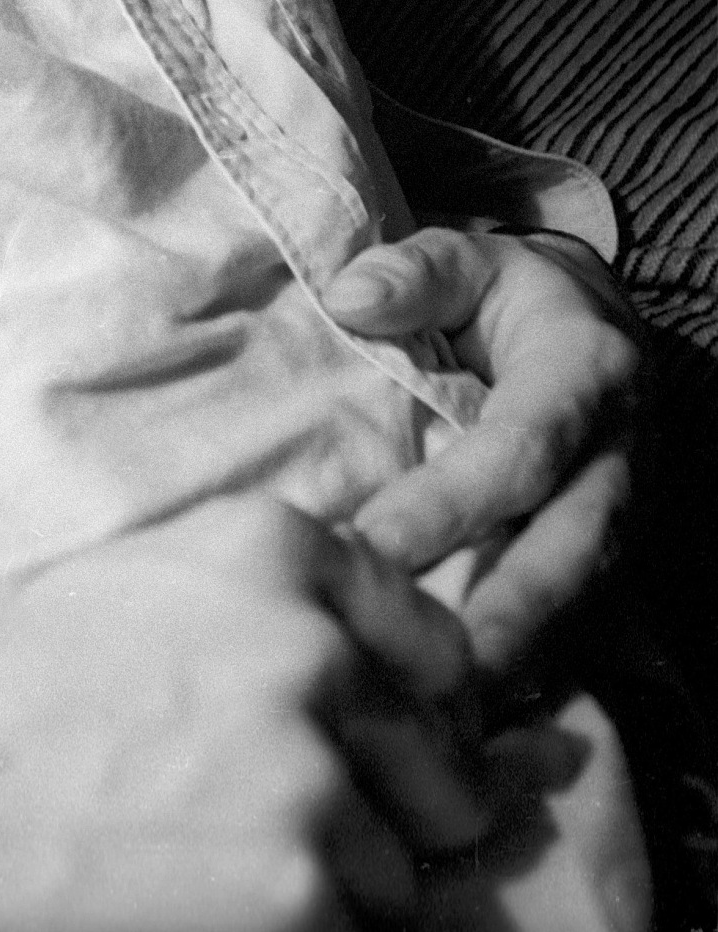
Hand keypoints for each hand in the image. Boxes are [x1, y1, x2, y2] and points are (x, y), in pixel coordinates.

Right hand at [0, 498, 488, 931]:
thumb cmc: (19, 681)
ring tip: (232, 867)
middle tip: (299, 827)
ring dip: (347, 886)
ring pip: (406, 866)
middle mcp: (316, 647)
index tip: (373, 742)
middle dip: (396, 808)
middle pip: (445, 761)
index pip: (440, 641)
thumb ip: (282, 599)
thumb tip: (407, 669)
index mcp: (280, 550)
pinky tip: (217, 907)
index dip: (416, 706)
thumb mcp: (159, 577)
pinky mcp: (297, 890)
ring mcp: (313, 772)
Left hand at [323, 227, 640, 674]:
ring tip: (436, 708)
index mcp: (586, 375)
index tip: (368, 546)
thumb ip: (415, 273)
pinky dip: (528, 671)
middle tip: (418, 664)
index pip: (518, 451)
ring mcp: (623, 520)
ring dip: (514, 660)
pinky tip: (464, 714)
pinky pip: (579, 629)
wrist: (598, 325)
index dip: (447, 506)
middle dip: (498, 617)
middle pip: (567, 553)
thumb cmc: (512, 297)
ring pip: (579, 607)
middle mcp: (619, 459)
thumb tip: (348, 300)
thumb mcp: (471, 257)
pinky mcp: (611, 563)